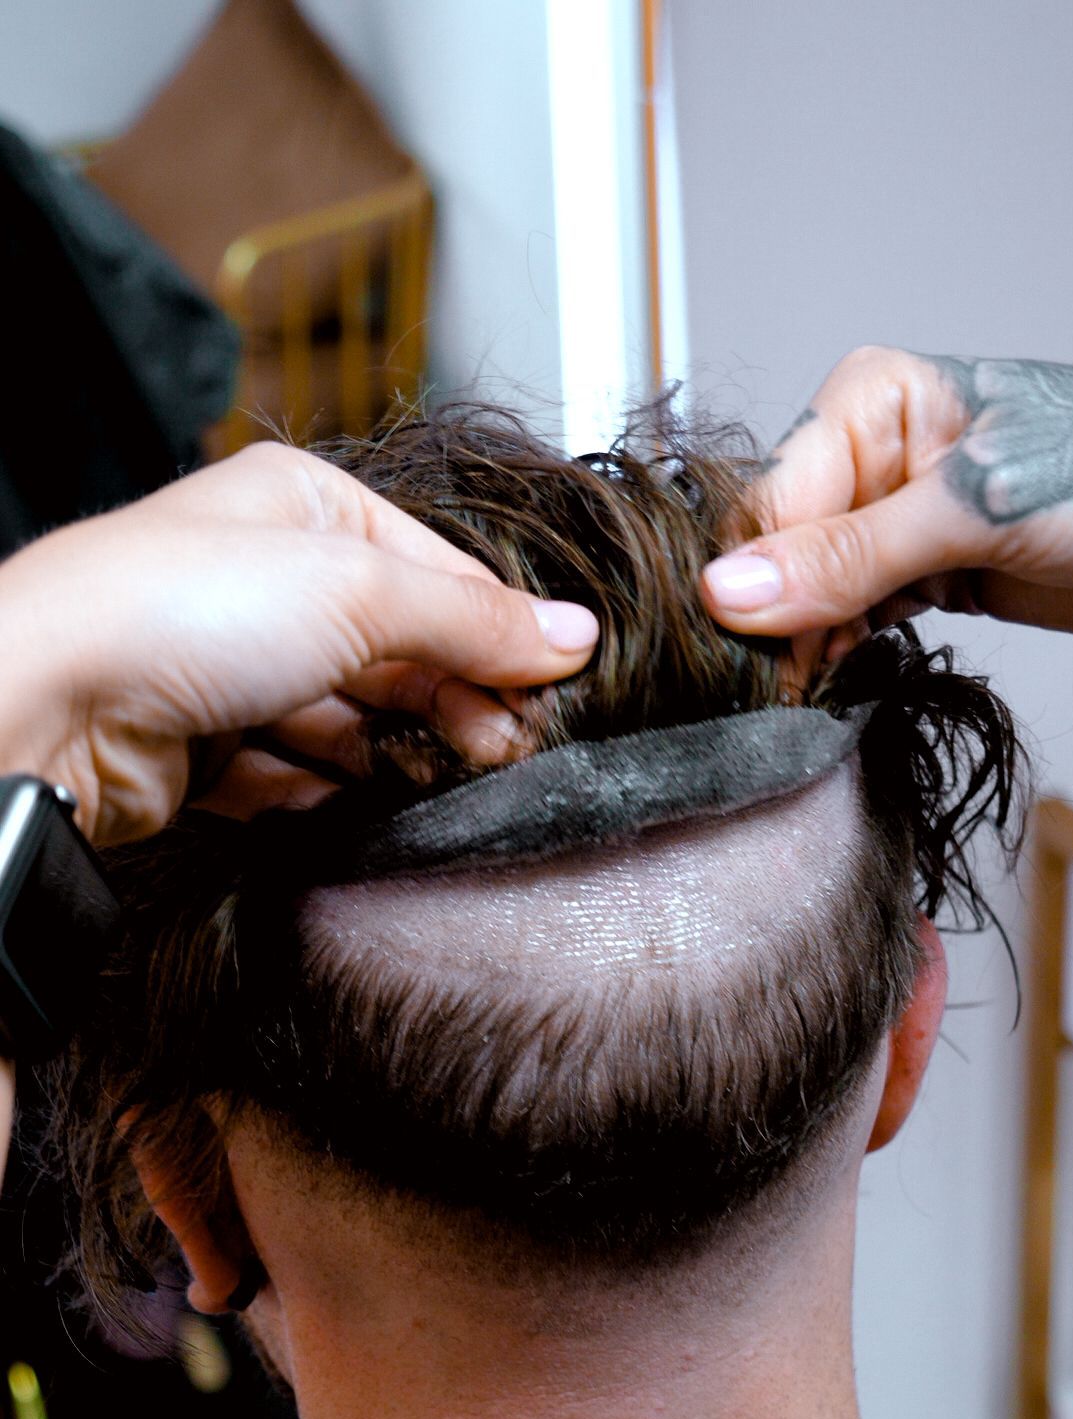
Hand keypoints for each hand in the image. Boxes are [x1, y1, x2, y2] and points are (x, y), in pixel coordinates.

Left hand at [0, 443, 597, 844]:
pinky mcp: (204, 748)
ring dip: (401, 754)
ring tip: (449, 780)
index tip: (549, 691)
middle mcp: (266, 579)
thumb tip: (571, 635)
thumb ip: (473, 622)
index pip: (434, 571)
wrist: (51, 703)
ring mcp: (232, 666)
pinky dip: (332, 793)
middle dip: (455, 702)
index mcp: (303, 507)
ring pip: (351, 720)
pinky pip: (295, 776)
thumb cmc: (176, 609)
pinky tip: (368, 807)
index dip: (496, 632)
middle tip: (505, 750)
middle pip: (399, 650)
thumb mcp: (360, 591)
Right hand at [701, 345, 1072, 676]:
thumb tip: (731, 592)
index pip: (772, 500)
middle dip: (782, 619)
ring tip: (818, 687)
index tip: (752, 658)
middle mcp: (871, 451)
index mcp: (871, 400)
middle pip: (779, 550)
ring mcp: (892, 515)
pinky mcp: (919, 568)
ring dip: (813, 644)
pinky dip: (847, 650)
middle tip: (787, 686)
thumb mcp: (972, 514)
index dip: (753, 583)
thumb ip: (850, 556)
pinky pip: (851, 614)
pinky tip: (848, 674)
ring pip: (808, 592)